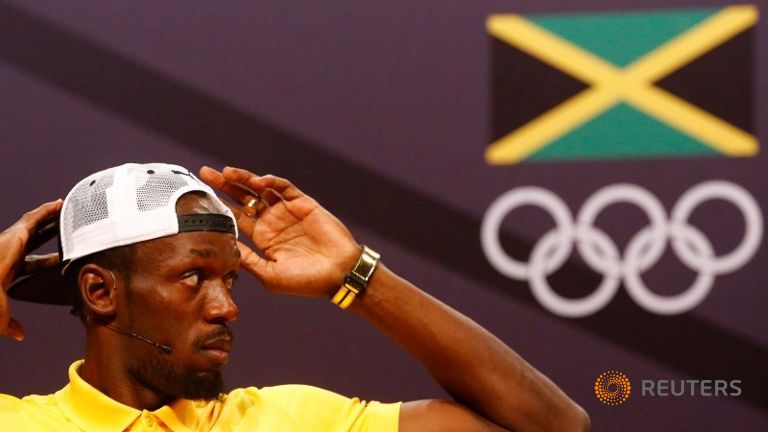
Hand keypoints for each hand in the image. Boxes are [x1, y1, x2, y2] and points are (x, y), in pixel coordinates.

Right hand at [0, 200, 61, 340]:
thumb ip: (10, 324)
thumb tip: (21, 335)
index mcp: (9, 268)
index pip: (34, 263)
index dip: (50, 261)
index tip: (64, 260)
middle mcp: (11, 251)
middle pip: (37, 240)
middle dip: (53, 234)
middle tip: (71, 231)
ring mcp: (12, 240)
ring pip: (37, 225)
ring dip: (53, 218)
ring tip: (70, 212)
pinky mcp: (15, 233)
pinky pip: (35, 218)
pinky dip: (48, 210)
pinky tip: (61, 204)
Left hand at [199, 166, 359, 296]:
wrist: (338, 274)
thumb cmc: (306, 282)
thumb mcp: (270, 275)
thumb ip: (248, 260)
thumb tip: (223, 248)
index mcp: (263, 238)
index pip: (236, 217)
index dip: (219, 205)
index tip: (200, 197)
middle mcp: (272, 221)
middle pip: (243, 198)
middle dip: (224, 185)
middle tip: (205, 173)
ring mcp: (287, 211)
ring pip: (260, 189)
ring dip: (244, 180)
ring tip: (226, 173)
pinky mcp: (303, 203)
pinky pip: (284, 187)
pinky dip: (271, 181)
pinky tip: (257, 182)